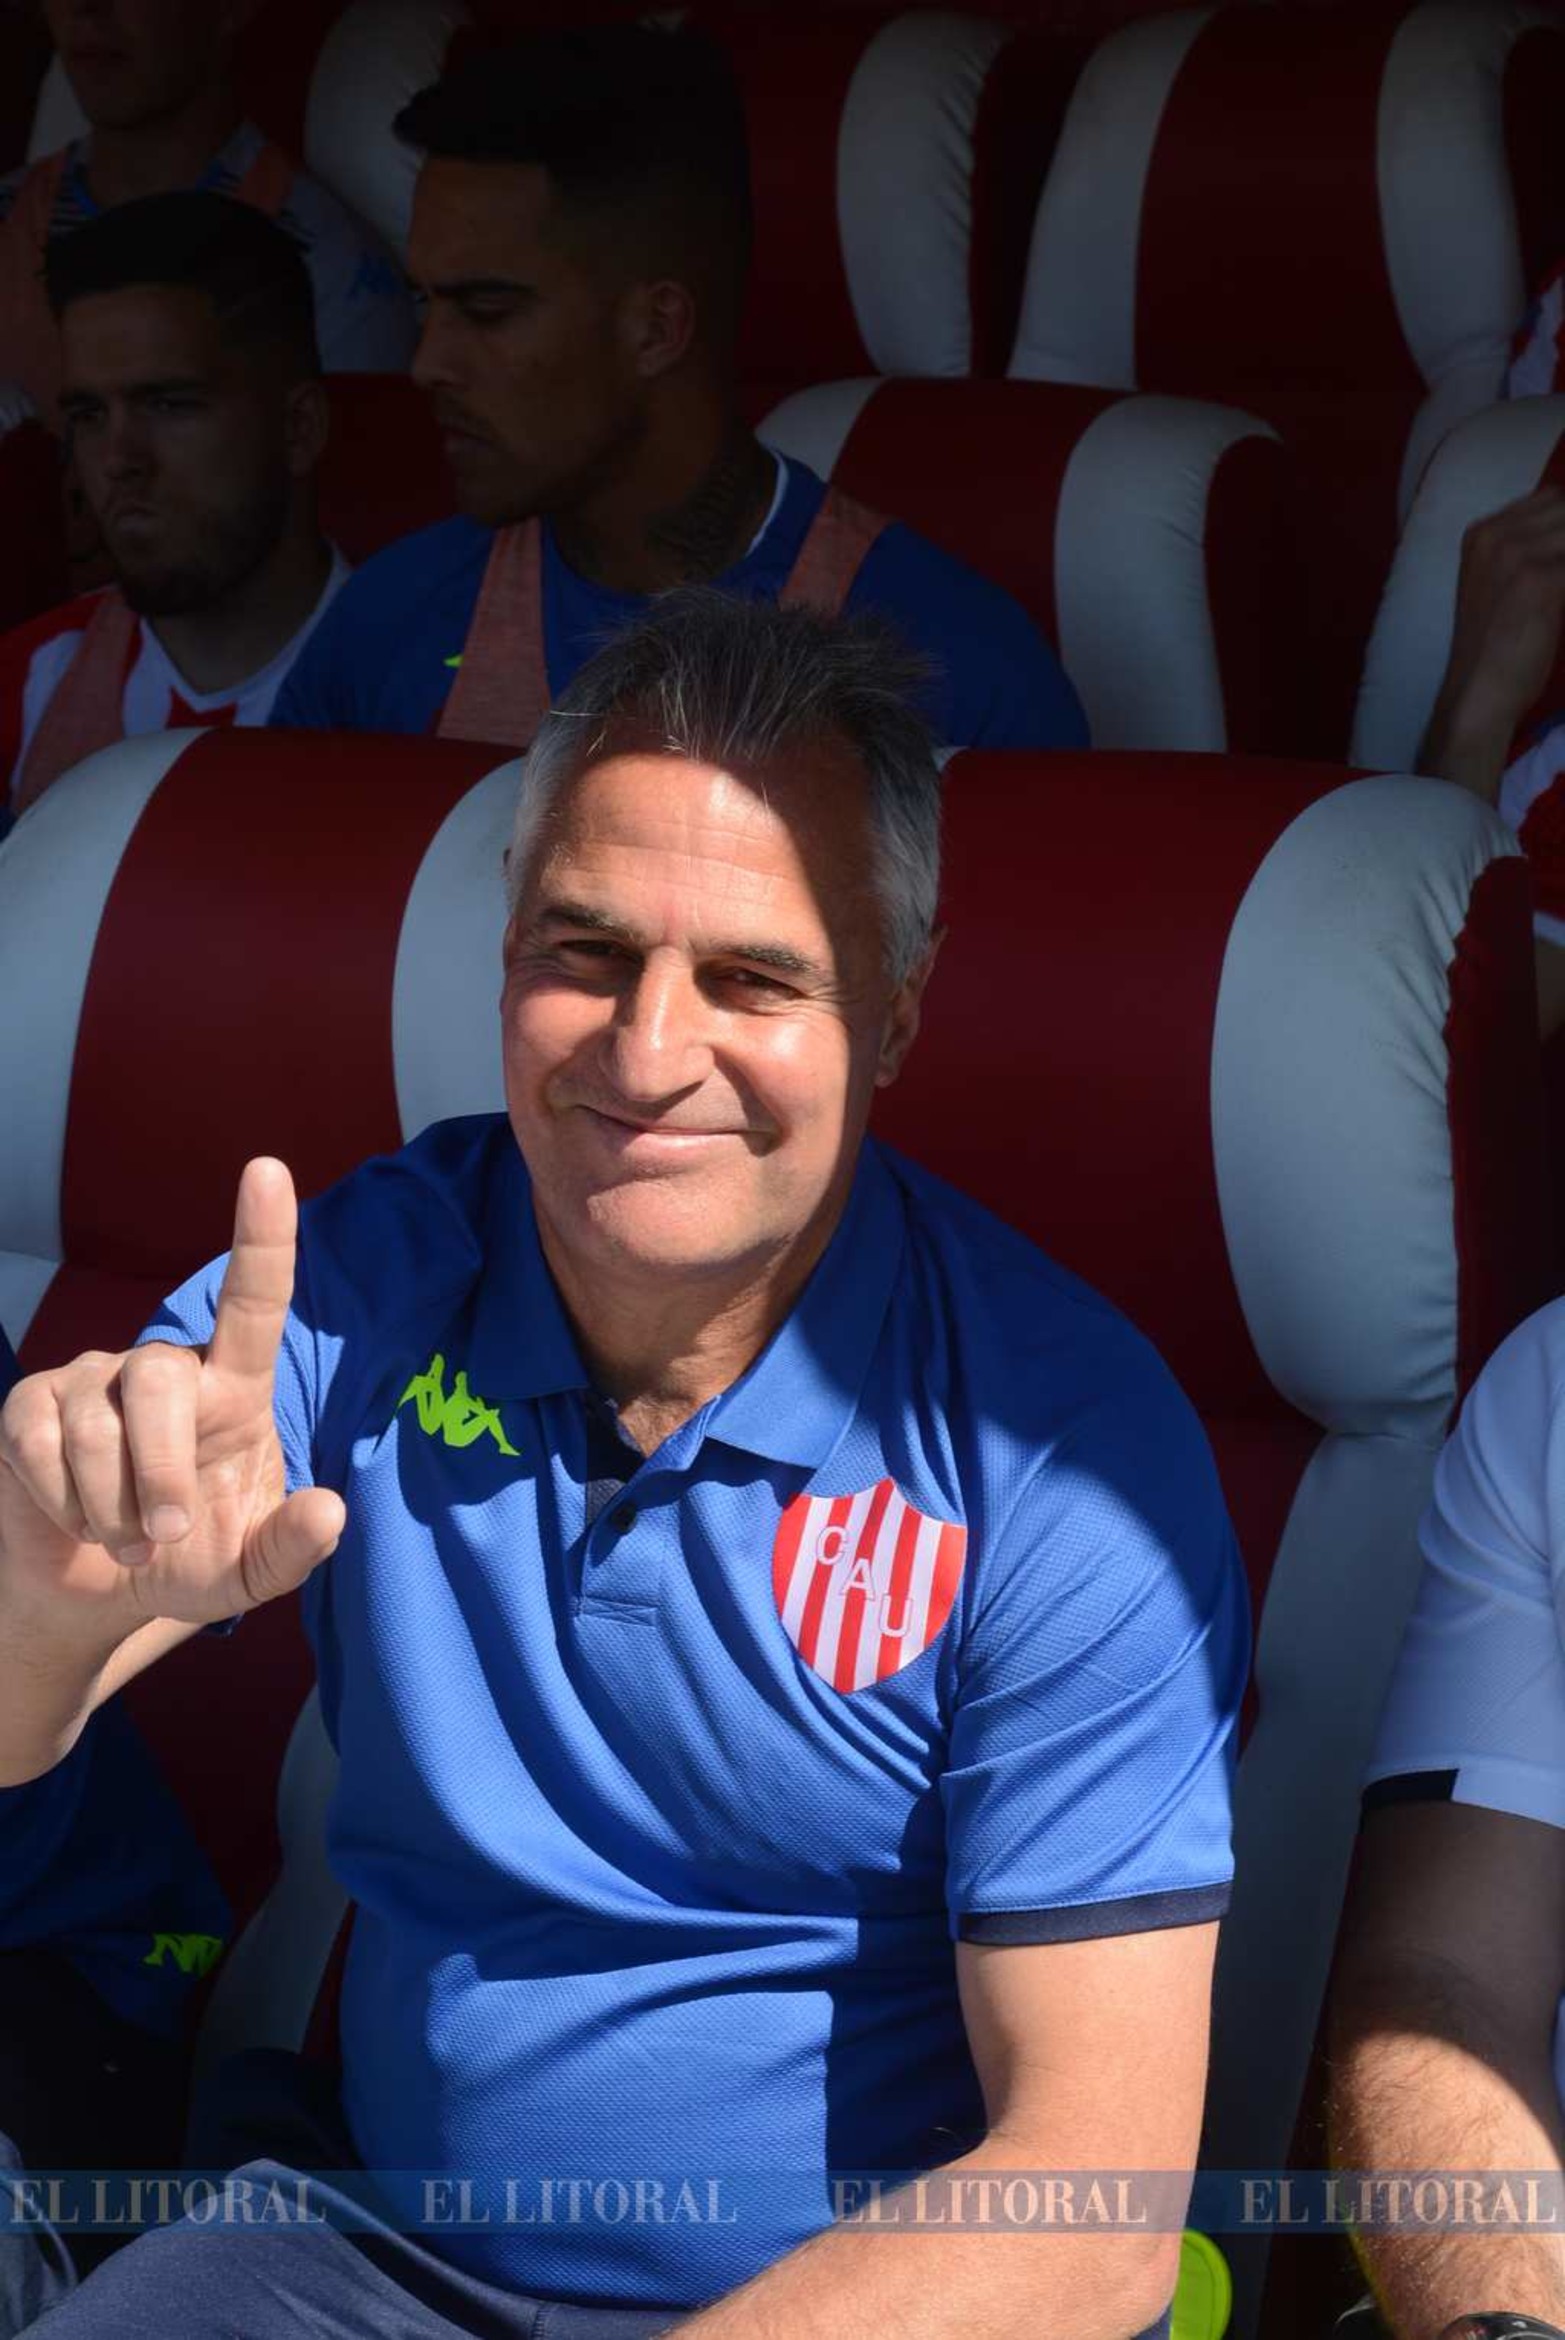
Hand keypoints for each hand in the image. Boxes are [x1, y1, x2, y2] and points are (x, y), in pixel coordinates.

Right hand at [0, 1159, 344, 1639]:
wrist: (96, 1589)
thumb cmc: (186, 1558)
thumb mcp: (248, 1570)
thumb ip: (293, 1549)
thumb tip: (330, 1511)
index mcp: (233, 1389)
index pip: (254, 1300)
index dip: (262, 1237)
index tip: (269, 1171)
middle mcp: (164, 1368)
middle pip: (158, 1381)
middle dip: (160, 1471)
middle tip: (164, 1532)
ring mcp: (92, 1378)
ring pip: (96, 1427)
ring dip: (111, 1506)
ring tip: (125, 1538)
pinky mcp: (31, 1404)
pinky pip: (38, 1443)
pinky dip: (63, 1503)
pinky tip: (78, 1519)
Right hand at [1427, 490, 1564, 786]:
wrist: (1478, 694)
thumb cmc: (1492, 650)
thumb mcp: (1500, 587)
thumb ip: (1531, 553)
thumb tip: (1562, 545)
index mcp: (1481, 534)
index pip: (1551, 499)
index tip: (1563, 562)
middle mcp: (1496, 536)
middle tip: (1564, 581)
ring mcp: (1517, 555)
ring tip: (1562, 593)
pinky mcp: (1542, 579)